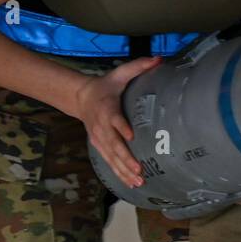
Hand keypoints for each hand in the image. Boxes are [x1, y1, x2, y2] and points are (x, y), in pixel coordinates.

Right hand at [74, 54, 161, 187]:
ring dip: (124, 170)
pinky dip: (118, 173)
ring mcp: (99, 138)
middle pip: (113, 145)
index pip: (114, 119)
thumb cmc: (106, 85)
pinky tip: (130, 183)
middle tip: (140, 170)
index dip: (121, 127)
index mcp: (107, 108)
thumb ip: (139, 66)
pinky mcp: (99, 146)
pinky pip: (109, 162)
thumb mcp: (120, 73)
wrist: (81, 97)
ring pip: (111, 158)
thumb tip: (159, 58)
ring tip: (138, 181)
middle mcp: (101, 127)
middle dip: (126, 158)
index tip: (130, 136)